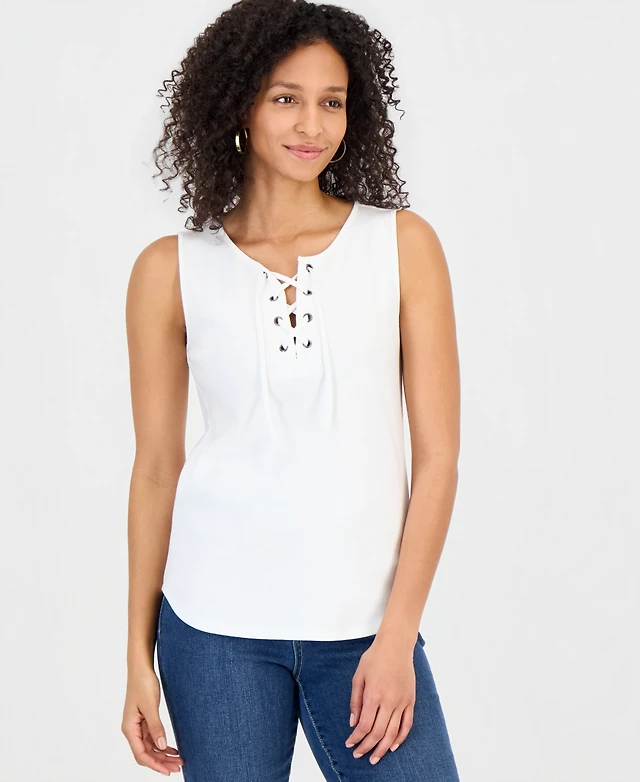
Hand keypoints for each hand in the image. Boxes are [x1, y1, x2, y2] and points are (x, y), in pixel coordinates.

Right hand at [121, 666, 184, 775]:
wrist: (141, 668)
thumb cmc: (142, 684)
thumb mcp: (150, 706)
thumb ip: (156, 727)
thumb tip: (161, 747)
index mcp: (129, 728)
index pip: (141, 754)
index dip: (154, 764)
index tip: (167, 771)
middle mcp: (132, 730)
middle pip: (146, 753)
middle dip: (161, 762)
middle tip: (178, 767)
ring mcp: (138, 726)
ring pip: (151, 747)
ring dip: (163, 754)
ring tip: (179, 760)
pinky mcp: (144, 720)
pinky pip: (153, 738)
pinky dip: (162, 744)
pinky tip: (172, 749)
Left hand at [344, 635, 415, 764]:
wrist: (395, 646)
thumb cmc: (374, 658)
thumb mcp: (358, 676)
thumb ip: (355, 701)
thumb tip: (353, 723)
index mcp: (374, 694)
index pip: (364, 725)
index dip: (356, 738)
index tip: (350, 744)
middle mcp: (389, 701)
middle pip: (378, 733)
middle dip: (367, 747)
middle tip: (359, 755)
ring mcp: (402, 702)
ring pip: (393, 733)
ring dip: (383, 748)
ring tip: (375, 757)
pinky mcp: (411, 700)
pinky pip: (407, 724)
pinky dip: (400, 738)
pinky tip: (393, 746)